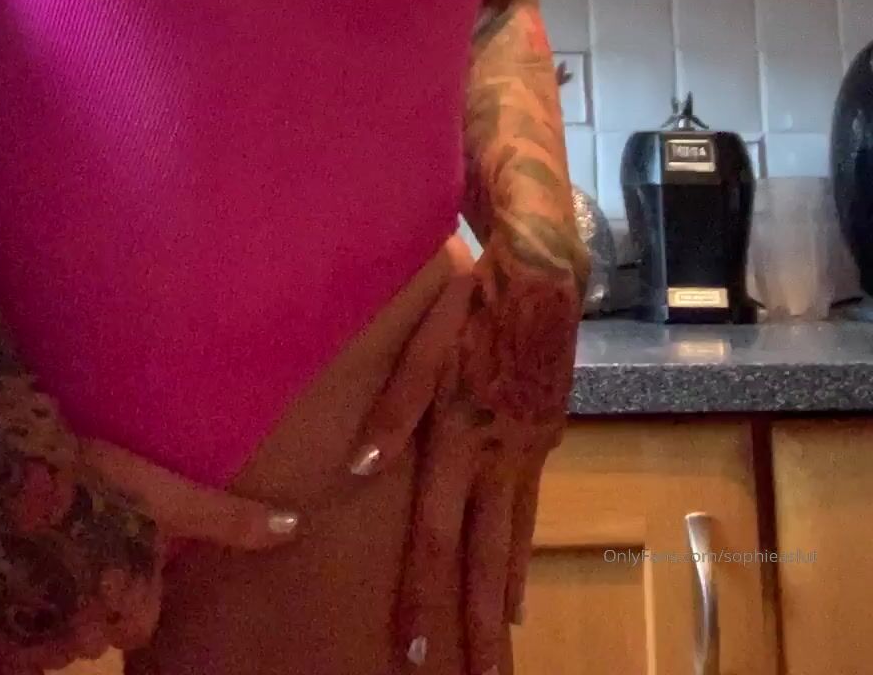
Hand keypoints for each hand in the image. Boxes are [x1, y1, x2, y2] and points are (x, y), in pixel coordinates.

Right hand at [0, 430, 301, 671]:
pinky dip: (19, 611)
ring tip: (50, 546)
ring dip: (56, 602)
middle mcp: (88, 636)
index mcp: (132, 608)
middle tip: (81, 537)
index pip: (139, 615)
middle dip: (91, 592)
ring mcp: (41, 638)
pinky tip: (22, 564)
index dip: (126, 576)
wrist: (14, 464)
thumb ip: (230, 519)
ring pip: (58, 633)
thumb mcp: (170, 493)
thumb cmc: (100, 474)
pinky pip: (17, 638)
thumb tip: (295, 525)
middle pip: (97, 626)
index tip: (113, 539)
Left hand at [345, 233, 580, 674]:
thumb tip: (361, 467)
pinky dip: (520, 554)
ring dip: (502, 600)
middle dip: (481, 631)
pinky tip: (513, 581)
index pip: (438, 538)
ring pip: (514, 541)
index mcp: (463, 440)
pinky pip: (529, 510)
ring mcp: (528, 450)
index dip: (426, 599)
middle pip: (486, 560)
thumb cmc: (472, 297)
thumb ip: (395, 406)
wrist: (543, 269)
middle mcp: (499, 457)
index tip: (420, 655)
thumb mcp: (427, 343)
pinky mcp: (542, 436)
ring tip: (498, 651)